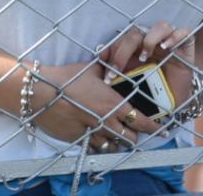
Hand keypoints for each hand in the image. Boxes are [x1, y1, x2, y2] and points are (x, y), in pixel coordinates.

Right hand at [30, 61, 163, 151]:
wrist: (40, 93)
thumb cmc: (67, 78)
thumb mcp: (92, 69)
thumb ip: (108, 66)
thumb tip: (115, 54)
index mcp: (112, 104)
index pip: (139, 120)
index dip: (153, 127)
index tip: (162, 131)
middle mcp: (104, 121)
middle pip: (129, 138)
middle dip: (134, 136)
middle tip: (135, 132)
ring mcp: (90, 133)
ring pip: (112, 146)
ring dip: (117, 143)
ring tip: (119, 139)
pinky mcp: (76, 140)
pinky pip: (93, 148)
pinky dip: (99, 146)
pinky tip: (99, 141)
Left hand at [99, 22, 197, 120]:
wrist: (174, 103)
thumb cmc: (152, 94)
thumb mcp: (131, 84)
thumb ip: (118, 73)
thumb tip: (99, 61)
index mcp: (138, 49)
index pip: (122, 40)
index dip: (112, 52)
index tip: (107, 74)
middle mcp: (153, 42)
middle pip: (136, 33)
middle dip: (123, 51)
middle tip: (118, 70)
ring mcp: (171, 42)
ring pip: (160, 26)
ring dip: (149, 40)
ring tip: (144, 58)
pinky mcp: (187, 45)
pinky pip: (184, 31)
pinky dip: (175, 36)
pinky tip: (166, 47)